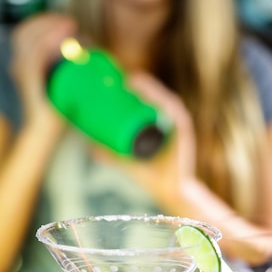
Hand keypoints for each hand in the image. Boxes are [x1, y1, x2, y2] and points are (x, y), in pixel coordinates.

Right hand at [10, 12, 76, 136]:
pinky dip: (49, 39)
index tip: (68, 23)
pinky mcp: (28, 78)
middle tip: (70, 22)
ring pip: (30, 37)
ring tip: (70, 25)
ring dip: (50, 26)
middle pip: (27, 30)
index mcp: (25, 65)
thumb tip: (93, 55)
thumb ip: (72, 70)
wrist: (44, 132)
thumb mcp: (63, 86)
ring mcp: (21, 71)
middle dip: (48, 21)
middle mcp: (19, 65)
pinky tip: (63, 35)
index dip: (45, 23)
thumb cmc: (55, 112)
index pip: (28, 33)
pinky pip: (35, 52)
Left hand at [92, 72, 197, 209]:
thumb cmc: (149, 176)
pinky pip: (176, 115)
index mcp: (159, 123)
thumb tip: (88, 145)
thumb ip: (109, 154)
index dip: (136, 86)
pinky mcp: (183, 134)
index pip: (149, 98)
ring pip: (166, 100)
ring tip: (134, 84)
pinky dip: (166, 105)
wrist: (168, 192)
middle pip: (157, 95)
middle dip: (141, 84)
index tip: (119, 79)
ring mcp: (176, 127)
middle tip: (122, 79)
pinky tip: (155, 99)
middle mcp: (169, 122)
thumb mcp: (125, 162)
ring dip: (151, 89)